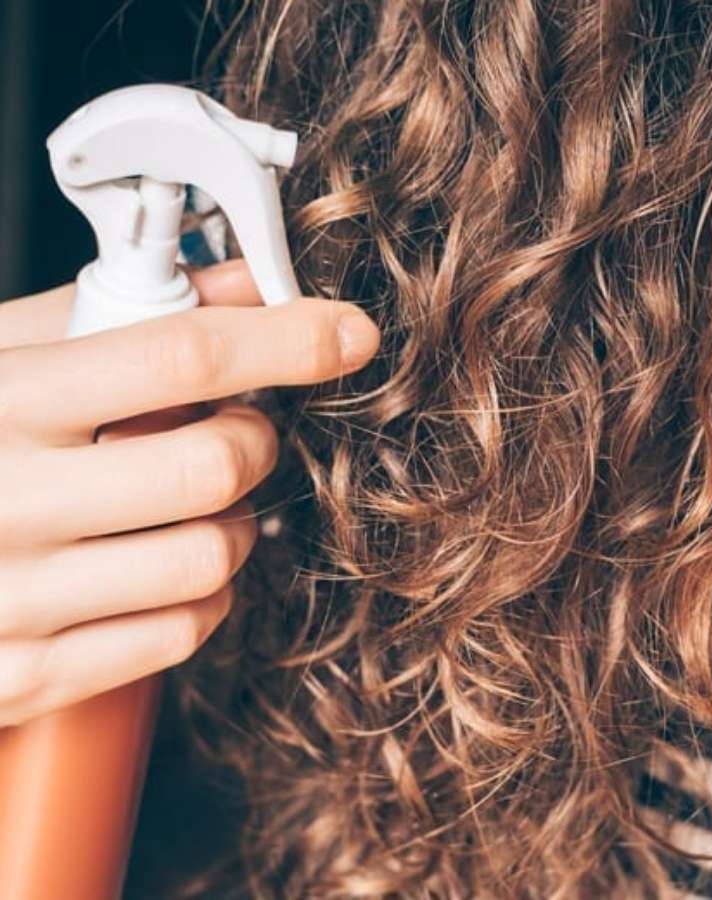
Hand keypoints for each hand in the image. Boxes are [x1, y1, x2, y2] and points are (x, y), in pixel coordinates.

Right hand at [0, 260, 380, 725]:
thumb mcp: (2, 352)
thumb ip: (122, 313)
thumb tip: (247, 282)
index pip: (179, 356)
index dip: (285, 338)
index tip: (344, 333)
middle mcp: (0, 500)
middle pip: (213, 467)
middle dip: (252, 441)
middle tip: (235, 431)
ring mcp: (7, 599)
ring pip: (211, 559)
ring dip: (235, 525)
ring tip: (190, 504)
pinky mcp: (22, 677)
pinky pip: (178, 635)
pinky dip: (201, 597)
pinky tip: (161, 567)